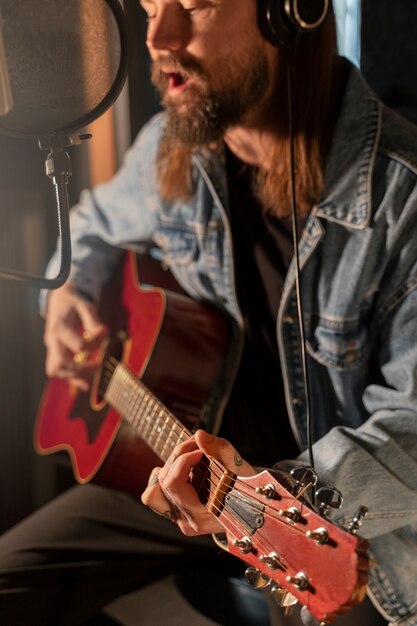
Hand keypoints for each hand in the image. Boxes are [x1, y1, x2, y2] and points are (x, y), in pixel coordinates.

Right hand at [43, 284, 107, 389]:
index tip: (104, 335)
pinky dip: (71, 378)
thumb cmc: (73, 302)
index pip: (78, 346)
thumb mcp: (85, 306)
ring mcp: (50, 348)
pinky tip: (85, 383)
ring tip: (92, 373)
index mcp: (59, 327)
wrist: (58, 299)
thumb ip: (93, 321)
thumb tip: (103, 333)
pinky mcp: (54, 352)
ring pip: (55, 370)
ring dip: (74, 376)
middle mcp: (51, 340)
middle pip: (60, 364)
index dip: (95, 345)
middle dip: (80, 369)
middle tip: (98, 364)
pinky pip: (58, 370)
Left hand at [141, 429, 255, 535]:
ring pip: (154, 492)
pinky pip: (158, 497)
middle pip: (164, 481)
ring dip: (167, 470)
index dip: (184, 458)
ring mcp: (181, 520)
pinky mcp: (178, 516)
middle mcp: (188, 521)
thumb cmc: (248, 486)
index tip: (201, 450)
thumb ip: (219, 449)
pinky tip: (180, 471)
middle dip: (178, 456)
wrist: (253, 504)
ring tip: (186, 460)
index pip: (174, 482)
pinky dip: (165, 480)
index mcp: (203, 514)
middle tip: (197, 446)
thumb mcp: (239, 466)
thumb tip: (199, 435)